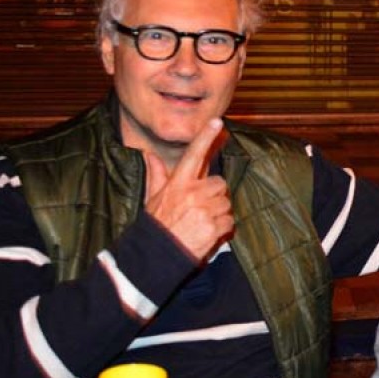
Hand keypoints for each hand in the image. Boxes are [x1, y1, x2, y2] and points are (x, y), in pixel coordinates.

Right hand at [143, 119, 232, 261]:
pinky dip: (222, 229)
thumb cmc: (156, 225)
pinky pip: (229, 222)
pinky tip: (206, 234)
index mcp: (178, 184)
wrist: (156, 255)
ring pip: (226, 203)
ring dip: (218, 213)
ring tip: (201, 223)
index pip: (193, 155)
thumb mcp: (152, 198)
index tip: (217, 122)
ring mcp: (205, 210)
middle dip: (214, 195)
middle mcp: (193, 194)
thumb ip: (156, 174)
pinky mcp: (215, 227)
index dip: (205, 137)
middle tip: (199, 209)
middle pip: (219, 183)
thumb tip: (149, 154)